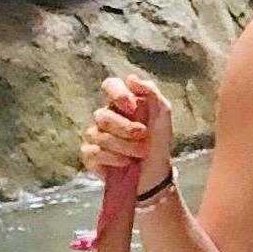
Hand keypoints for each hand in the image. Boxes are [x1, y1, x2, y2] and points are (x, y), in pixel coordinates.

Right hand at [81, 76, 171, 195]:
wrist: (156, 173)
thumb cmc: (158, 142)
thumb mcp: (162, 115)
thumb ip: (150, 93)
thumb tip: (131, 78)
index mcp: (122, 103)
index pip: (110, 85)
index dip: (118, 94)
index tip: (133, 107)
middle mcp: (105, 117)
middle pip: (103, 115)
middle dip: (126, 128)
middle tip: (143, 135)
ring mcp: (95, 136)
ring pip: (98, 136)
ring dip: (125, 146)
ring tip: (140, 153)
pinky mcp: (90, 155)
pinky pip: (94, 152)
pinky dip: (114, 158)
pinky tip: (126, 162)